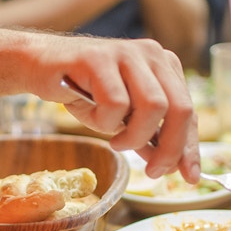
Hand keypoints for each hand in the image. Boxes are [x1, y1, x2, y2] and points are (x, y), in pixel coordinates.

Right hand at [31, 34, 199, 184]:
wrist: (40, 67)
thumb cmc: (84, 91)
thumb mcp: (122, 118)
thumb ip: (147, 136)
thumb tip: (170, 166)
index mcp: (164, 66)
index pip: (188, 111)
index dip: (190, 147)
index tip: (190, 177)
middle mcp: (152, 55)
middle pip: (180, 109)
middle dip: (169, 149)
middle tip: (152, 172)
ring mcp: (127, 54)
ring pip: (153, 107)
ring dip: (134, 136)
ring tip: (115, 140)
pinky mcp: (99, 58)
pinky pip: (115, 104)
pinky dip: (103, 121)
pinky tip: (92, 115)